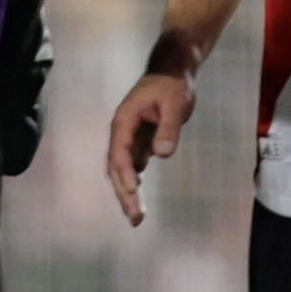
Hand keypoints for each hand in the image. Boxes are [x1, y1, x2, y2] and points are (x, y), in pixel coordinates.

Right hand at [104, 70, 195, 227]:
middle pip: (116, 167)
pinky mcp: (139, 142)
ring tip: (136, 216)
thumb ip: (168, 128)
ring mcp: (129, 138)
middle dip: (124, 193)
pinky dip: (133, 183)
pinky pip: (132, 167)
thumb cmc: (172, 85)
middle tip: (135, 218)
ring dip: (127, 192)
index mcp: (123, 121)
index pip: (119, 153)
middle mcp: (121, 132)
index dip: (124, 174)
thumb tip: (162, 154)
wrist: (172, 73)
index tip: (133, 193)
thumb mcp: (174, 103)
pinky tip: (138, 199)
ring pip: (122, 170)